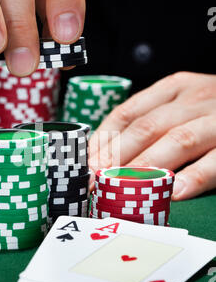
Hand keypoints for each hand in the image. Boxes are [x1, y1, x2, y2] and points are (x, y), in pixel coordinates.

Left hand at [89, 72, 215, 199]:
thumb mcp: (186, 105)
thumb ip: (155, 122)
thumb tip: (109, 155)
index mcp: (175, 88)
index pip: (128, 112)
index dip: (104, 139)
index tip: (86, 164)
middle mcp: (196, 98)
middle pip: (146, 127)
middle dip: (116, 158)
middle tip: (96, 182)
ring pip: (177, 141)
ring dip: (146, 168)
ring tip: (124, 188)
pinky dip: (196, 177)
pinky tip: (176, 193)